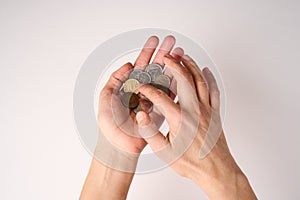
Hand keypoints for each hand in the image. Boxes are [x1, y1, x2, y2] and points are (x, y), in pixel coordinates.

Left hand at [80, 36, 183, 199]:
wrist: (118, 144)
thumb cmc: (109, 124)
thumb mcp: (106, 97)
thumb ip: (116, 79)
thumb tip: (128, 64)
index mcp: (129, 85)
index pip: (140, 65)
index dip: (148, 52)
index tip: (155, 40)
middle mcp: (143, 90)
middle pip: (155, 68)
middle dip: (164, 54)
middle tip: (172, 41)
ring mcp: (153, 99)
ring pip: (164, 79)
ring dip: (172, 66)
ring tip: (180, 53)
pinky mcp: (161, 109)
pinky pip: (170, 95)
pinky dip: (176, 84)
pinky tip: (181, 73)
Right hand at [135, 54, 256, 198]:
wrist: (215, 170)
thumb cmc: (191, 163)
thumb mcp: (163, 151)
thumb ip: (149, 131)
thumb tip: (141, 115)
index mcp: (179, 119)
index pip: (159, 97)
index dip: (148, 89)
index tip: (142, 87)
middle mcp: (194, 110)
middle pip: (184, 79)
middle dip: (174, 64)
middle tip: (167, 56)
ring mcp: (207, 110)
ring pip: (200, 80)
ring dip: (191, 66)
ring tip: (184, 57)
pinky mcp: (215, 113)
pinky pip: (214, 90)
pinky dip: (210, 78)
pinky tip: (206, 71)